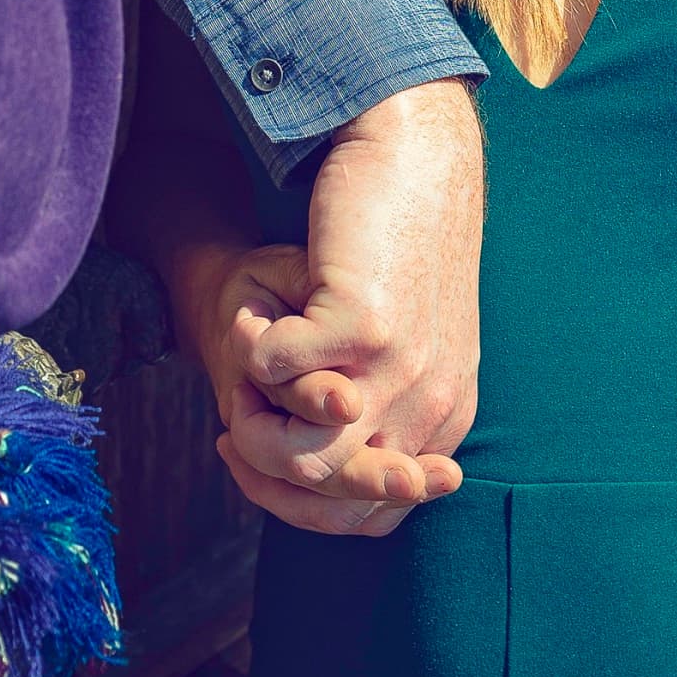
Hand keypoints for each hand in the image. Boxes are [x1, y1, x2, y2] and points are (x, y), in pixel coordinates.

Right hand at [232, 80, 483, 536]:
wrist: (413, 157)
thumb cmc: (394, 250)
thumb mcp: (397, 344)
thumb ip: (374, 408)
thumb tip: (322, 477)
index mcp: (445, 418)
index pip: (369, 519)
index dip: (297, 504)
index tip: (253, 457)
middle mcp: (433, 406)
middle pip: (331, 498)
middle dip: (265, 470)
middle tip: (231, 429)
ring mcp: (402, 369)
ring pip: (303, 455)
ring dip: (254, 420)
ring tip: (241, 377)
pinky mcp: (365, 323)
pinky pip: (277, 371)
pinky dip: (252, 348)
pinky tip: (256, 320)